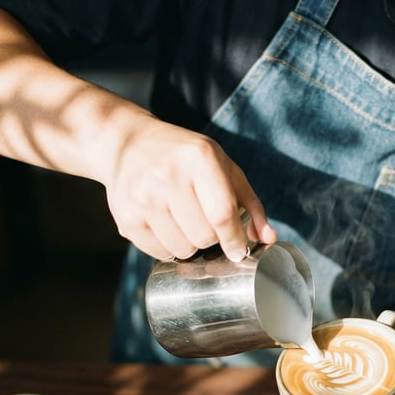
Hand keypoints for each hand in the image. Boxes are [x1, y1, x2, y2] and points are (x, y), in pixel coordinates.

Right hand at [102, 116, 276, 260]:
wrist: (127, 143)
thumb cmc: (184, 157)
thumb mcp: (222, 166)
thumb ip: (249, 203)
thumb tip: (269, 238)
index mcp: (199, 158)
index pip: (222, 214)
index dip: (235, 240)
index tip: (239, 251)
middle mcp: (168, 176)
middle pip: (204, 237)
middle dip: (211, 238)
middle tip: (204, 222)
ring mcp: (143, 197)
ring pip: (182, 249)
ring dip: (189, 244)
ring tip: (183, 222)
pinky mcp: (126, 216)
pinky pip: (158, 252)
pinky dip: (167, 247)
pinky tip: (164, 225)